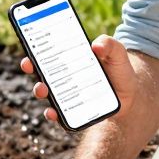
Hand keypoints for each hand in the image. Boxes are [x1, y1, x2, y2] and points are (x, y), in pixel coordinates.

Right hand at [21, 35, 135, 123]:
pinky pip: (58, 113)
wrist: (130, 95)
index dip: (35, 49)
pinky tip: (53, 112)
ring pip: (46, 92)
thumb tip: (97, 45)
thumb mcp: (117, 54)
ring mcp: (66, 94)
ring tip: (42, 89)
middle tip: (28, 64)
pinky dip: (53, 114)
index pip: (48, 52)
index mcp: (70, 59)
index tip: (28, 47)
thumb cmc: (120, 70)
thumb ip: (110, 45)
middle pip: (41, 70)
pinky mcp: (72, 110)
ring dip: (39, 90)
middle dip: (31, 67)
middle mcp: (63, 76)